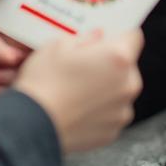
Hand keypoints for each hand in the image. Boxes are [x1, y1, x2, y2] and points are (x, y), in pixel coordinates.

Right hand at [14, 29, 143, 153]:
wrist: (31, 125)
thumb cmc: (44, 82)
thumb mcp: (59, 45)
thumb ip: (86, 38)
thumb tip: (97, 37)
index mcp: (118, 57)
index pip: (134, 35)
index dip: (119, 33)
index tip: (107, 36)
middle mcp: (128, 85)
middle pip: (127, 65)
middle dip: (110, 62)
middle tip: (84, 63)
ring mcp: (122, 111)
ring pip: (119, 90)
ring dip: (106, 86)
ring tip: (77, 87)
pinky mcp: (113, 132)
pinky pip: (111, 112)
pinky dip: (99, 109)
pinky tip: (76, 106)